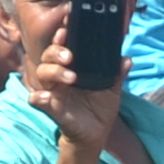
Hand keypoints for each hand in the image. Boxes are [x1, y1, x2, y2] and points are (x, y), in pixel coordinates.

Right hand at [16, 24, 121, 154]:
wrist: (96, 134)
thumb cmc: (100, 108)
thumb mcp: (112, 89)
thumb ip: (117, 73)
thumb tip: (126, 59)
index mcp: (73, 68)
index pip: (63, 47)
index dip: (62, 36)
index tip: (67, 28)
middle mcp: (60, 76)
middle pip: (49, 55)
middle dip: (57, 51)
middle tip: (70, 56)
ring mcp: (54, 91)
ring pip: (42, 73)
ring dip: (53, 71)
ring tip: (70, 77)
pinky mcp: (51, 108)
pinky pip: (36, 100)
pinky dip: (38, 98)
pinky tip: (47, 97)